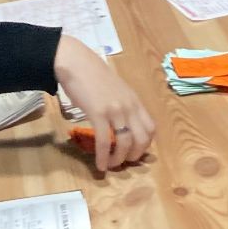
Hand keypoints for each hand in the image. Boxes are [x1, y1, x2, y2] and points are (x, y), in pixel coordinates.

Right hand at [53, 37, 154, 171]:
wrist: (76, 62)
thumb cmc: (93, 75)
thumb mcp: (116, 90)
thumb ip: (122, 105)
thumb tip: (121, 124)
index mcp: (135, 100)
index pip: (151, 128)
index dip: (145, 144)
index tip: (135, 152)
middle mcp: (129, 106)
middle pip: (142, 138)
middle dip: (135, 155)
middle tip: (124, 162)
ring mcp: (115, 110)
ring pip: (126, 142)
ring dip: (119, 159)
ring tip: (111, 165)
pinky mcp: (98, 113)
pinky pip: (104, 141)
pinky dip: (103, 157)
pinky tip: (100, 165)